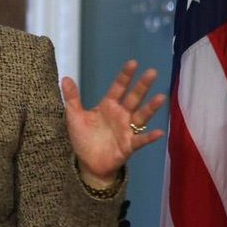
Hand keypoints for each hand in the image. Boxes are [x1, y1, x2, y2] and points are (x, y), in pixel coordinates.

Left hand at [61, 60, 166, 185]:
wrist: (88, 162)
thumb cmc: (84, 138)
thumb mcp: (74, 117)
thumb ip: (72, 98)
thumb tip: (65, 78)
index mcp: (108, 106)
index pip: (118, 88)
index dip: (125, 76)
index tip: (133, 63)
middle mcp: (121, 115)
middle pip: (133, 98)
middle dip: (142, 86)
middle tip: (152, 72)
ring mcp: (127, 129)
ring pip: (141, 116)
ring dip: (151, 108)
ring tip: (161, 97)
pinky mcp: (129, 145)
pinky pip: (141, 140)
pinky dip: (149, 136)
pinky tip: (158, 132)